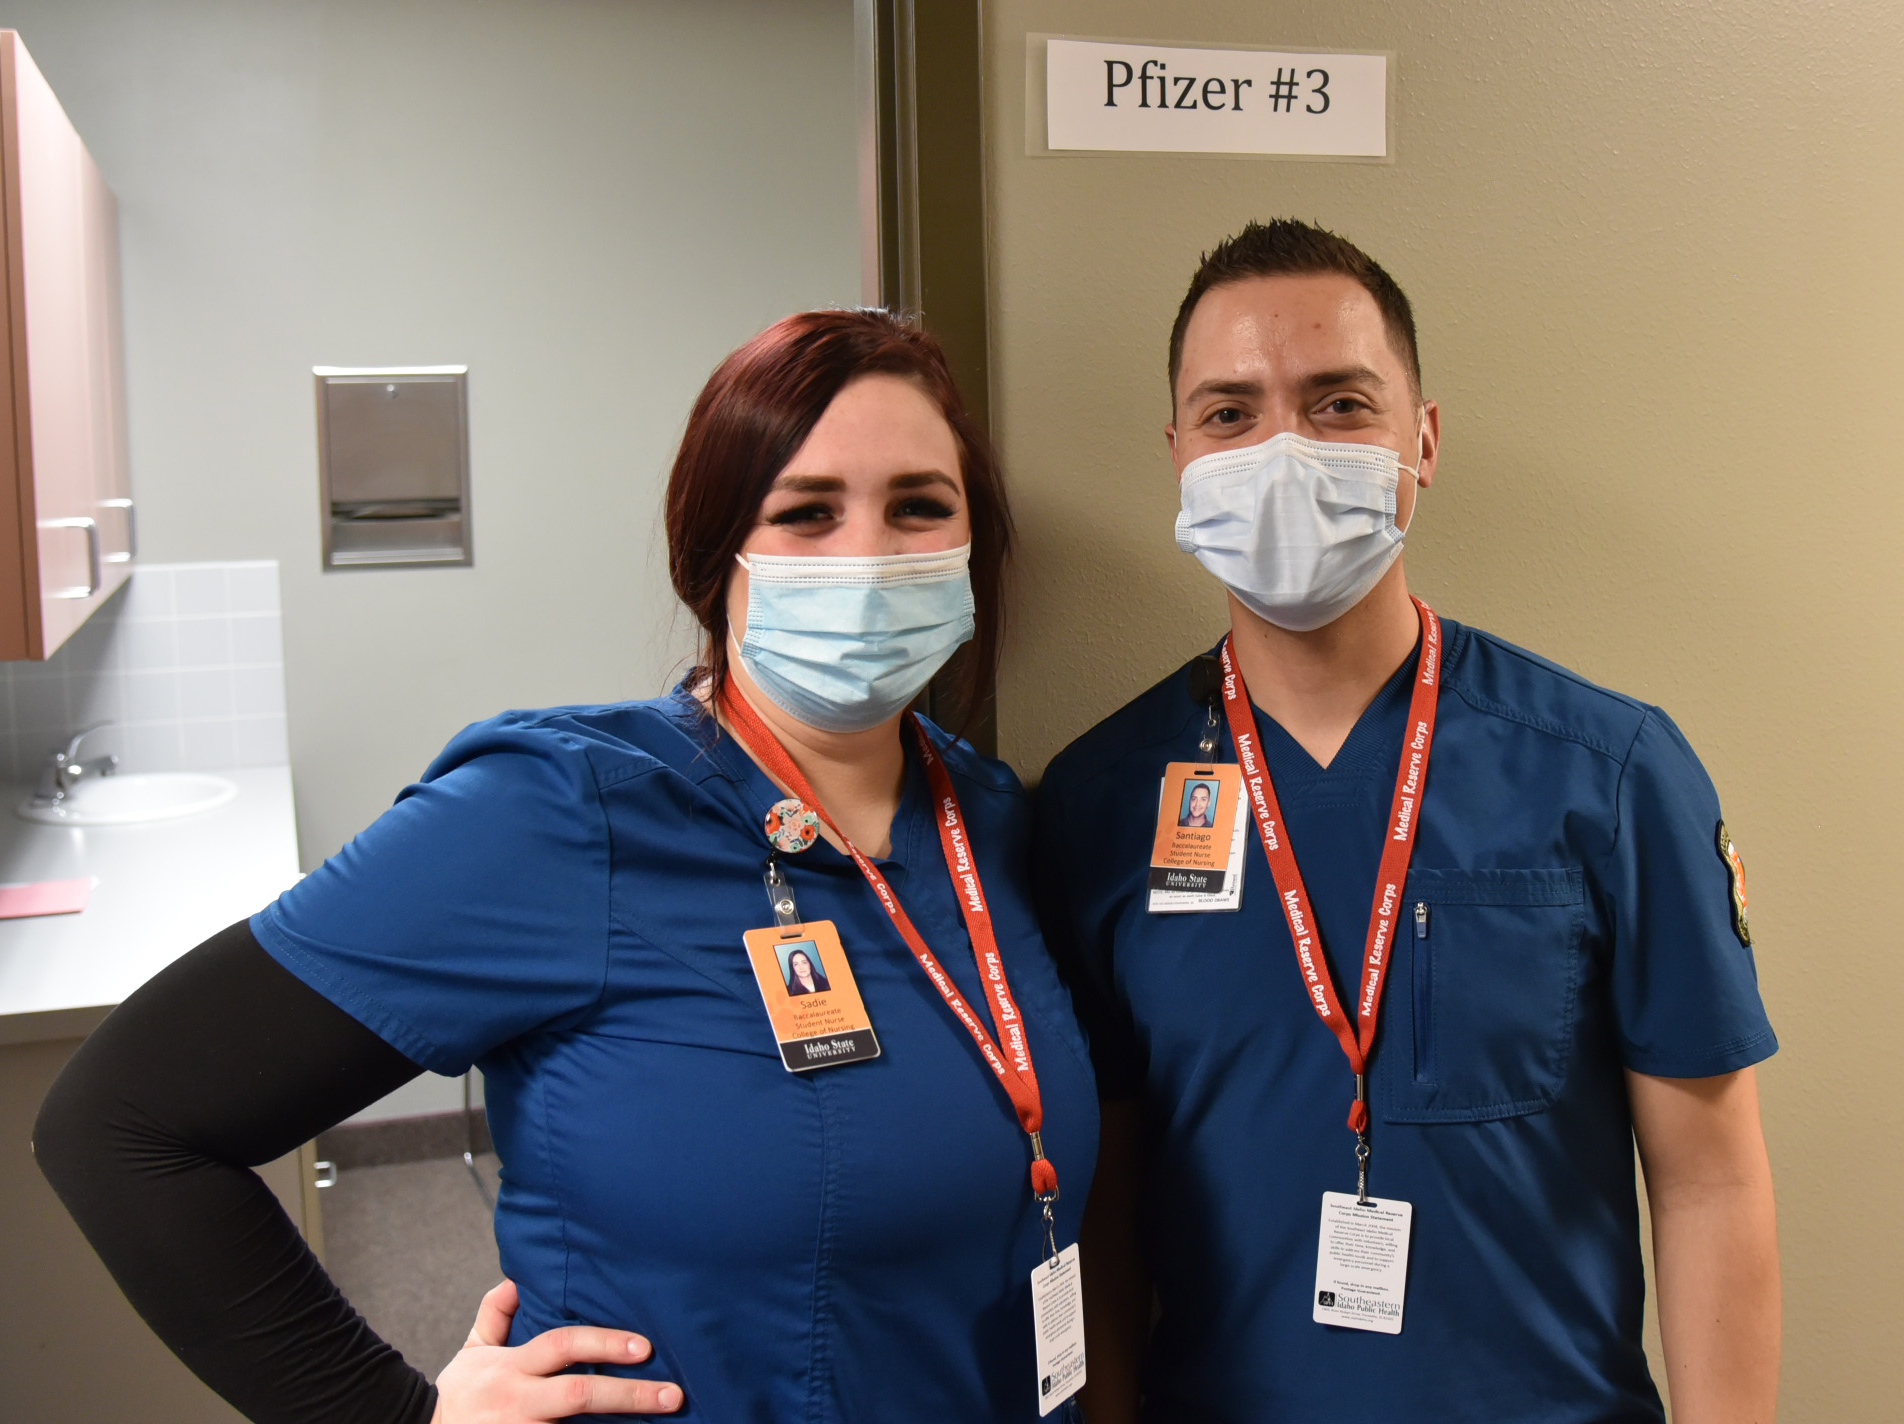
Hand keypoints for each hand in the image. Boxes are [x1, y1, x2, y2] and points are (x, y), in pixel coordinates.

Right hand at [431, 1279, 683, 1420]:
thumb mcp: (471, 1351)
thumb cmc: (457, 1396)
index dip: (604, 1343)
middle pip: (578, 1395)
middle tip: (674, 1395)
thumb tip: (517, 1278)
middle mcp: (518, 1401)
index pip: (562, 1345)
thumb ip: (495, 1314)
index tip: (645, 1345)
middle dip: (629, 1395)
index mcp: (511, 1368)